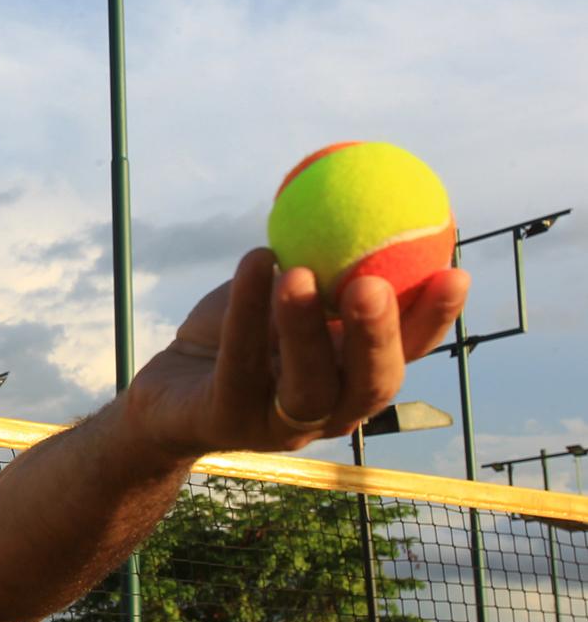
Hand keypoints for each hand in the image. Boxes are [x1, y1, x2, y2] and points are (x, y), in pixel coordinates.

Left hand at [127, 248, 469, 459]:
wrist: (166, 393)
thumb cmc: (232, 338)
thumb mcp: (281, 296)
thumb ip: (321, 266)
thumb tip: (363, 196)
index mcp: (352, 377)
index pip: (407, 354)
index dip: (433, 320)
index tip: (454, 270)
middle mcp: (327, 410)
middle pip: (370, 384)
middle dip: (378, 336)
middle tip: (372, 284)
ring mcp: (278, 425)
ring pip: (306, 386)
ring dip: (305, 330)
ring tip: (298, 273)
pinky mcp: (226, 421)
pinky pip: (238, 362)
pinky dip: (245, 312)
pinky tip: (253, 263)